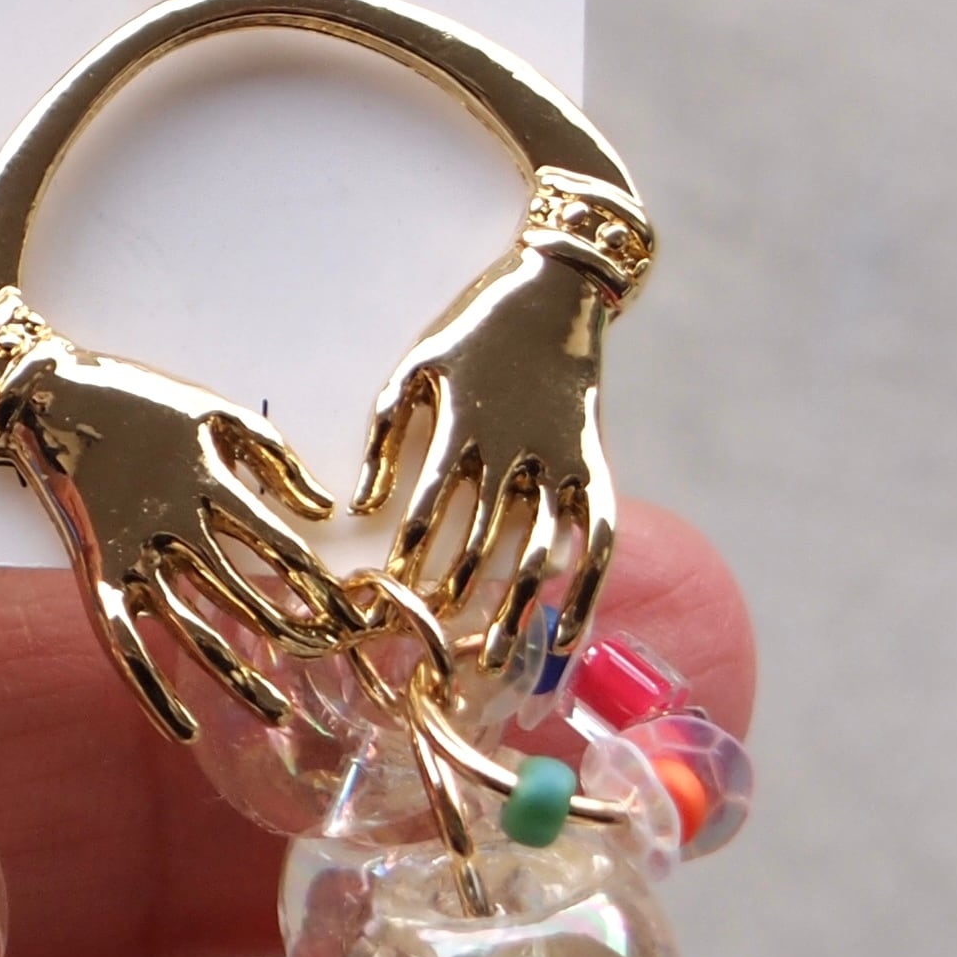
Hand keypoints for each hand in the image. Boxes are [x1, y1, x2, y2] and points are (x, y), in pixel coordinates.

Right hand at [0, 302, 350, 740]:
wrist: (49, 396)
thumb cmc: (141, 403)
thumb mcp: (217, 413)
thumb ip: (274, 457)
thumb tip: (323, 510)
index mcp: (208, 485)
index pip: (278, 547)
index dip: (319, 585)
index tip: (355, 618)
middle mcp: (173, 529)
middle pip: (241, 595)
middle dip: (289, 632)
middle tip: (330, 666)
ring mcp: (131, 558)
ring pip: (190, 630)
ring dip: (234, 674)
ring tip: (275, 712)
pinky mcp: (93, 576)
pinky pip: (123, 646)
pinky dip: (150, 691)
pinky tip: (183, 730)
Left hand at [356, 235, 622, 656]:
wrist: (554, 290)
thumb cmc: (470, 336)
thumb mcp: (415, 371)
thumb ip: (387, 436)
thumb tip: (358, 509)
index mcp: (461, 426)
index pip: (430, 509)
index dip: (407, 562)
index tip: (384, 609)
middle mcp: (515, 450)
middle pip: (481, 541)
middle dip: (451, 600)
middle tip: (427, 656)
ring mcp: (563, 460)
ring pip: (538, 550)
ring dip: (514, 611)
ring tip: (488, 667)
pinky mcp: (598, 464)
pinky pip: (598, 535)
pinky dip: (588, 589)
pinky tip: (568, 639)